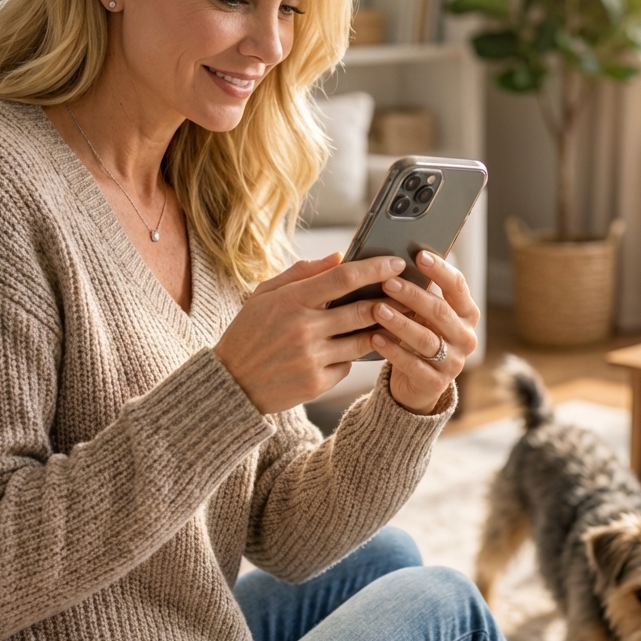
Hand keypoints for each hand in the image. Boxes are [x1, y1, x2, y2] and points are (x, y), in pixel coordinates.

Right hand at [213, 252, 405, 412]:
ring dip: (381, 328)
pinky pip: (348, 364)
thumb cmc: (249, 333)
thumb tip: (338, 257)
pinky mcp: (317, 383)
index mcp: (291, 301)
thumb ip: (301, 273)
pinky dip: (352, 355)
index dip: (374, 268)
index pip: (343, 278)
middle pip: (362, 309)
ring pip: (363, 339)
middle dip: (391, 299)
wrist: (231, 384)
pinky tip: (349, 348)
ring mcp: (312, 358)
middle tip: (409, 292)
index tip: (396, 262)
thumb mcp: (264, 295)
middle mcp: (304, 329)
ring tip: (392, 318)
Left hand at [370, 251, 478, 414]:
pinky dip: (392, 350)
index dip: (439, 270)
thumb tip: (396, 258)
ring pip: (426, 339)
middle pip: (440, 311)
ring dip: (400, 322)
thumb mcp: (425, 314)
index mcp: (466, 313)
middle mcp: (465, 337)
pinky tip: (374, 337)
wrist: (418, 383)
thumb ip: (421, 292)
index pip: (457, 286)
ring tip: (377, 309)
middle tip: (388, 282)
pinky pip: (412, 364)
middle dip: (413, 295)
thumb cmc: (420, 336)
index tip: (419, 255)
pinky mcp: (435, 382)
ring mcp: (453, 362)